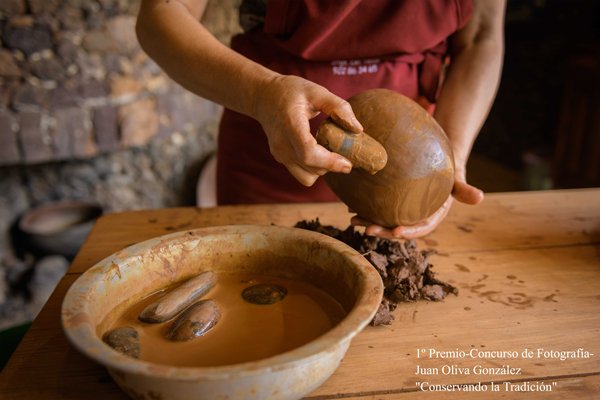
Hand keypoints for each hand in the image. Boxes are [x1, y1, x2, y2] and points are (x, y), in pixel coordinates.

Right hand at [252, 75, 362, 185]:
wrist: (263, 96)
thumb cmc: (291, 91)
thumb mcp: (316, 91)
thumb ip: (338, 107)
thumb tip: (357, 129)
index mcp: (291, 125)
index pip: (308, 153)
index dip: (329, 162)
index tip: (348, 164)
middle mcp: (281, 144)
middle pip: (311, 168)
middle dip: (332, 165)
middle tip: (348, 154)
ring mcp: (279, 154)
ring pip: (307, 177)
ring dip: (323, 169)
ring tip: (331, 151)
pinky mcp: (280, 159)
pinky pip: (302, 174)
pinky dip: (314, 169)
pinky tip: (320, 152)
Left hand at [351, 169, 483, 238]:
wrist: (440, 158)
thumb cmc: (450, 167)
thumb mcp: (457, 177)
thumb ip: (464, 189)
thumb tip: (481, 197)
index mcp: (432, 215)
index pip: (421, 228)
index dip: (408, 232)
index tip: (394, 231)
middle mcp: (415, 215)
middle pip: (398, 227)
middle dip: (381, 231)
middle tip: (365, 228)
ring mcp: (402, 209)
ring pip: (384, 219)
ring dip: (369, 221)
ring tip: (353, 218)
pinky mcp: (392, 201)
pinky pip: (378, 207)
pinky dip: (365, 206)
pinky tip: (351, 204)